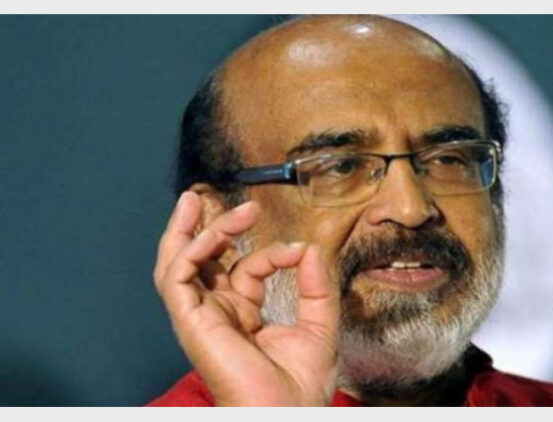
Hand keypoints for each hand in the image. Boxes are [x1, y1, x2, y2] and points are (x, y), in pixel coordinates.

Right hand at [153, 191, 339, 405]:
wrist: (288, 414)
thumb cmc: (301, 386)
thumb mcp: (320, 325)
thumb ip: (316, 285)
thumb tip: (309, 248)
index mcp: (244, 316)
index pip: (246, 270)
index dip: (270, 253)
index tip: (297, 251)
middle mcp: (219, 314)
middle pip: (200, 262)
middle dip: (205, 227)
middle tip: (212, 198)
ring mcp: (202, 318)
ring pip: (178, 265)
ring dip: (187, 231)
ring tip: (197, 200)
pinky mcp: (191, 322)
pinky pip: (176, 279)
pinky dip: (189, 251)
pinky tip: (210, 233)